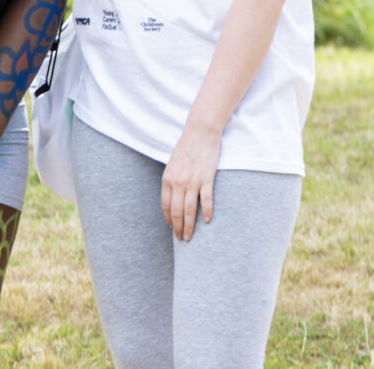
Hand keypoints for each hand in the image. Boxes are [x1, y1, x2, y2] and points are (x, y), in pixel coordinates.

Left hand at [162, 124, 220, 240]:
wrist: (199, 134)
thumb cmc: (186, 149)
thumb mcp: (172, 165)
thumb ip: (172, 181)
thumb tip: (173, 197)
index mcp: (167, 179)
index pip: (166, 205)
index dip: (169, 219)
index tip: (172, 228)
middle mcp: (177, 182)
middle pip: (177, 211)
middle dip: (178, 228)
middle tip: (181, 239)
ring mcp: (192, 182)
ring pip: (190, 210)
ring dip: (189, 226)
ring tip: (190, 237)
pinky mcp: (206, 179)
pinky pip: (206, 200)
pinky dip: (207, 212)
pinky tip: (206, 222)